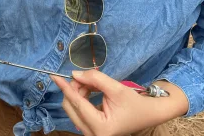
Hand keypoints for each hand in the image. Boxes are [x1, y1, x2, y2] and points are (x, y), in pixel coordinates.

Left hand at [51, 70, 187, 135]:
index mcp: (101, 127)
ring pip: (73, 109)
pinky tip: (90, 90)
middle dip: (74, 89)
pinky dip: (81, 98)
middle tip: (82, 76)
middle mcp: (94, 135)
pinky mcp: (92, 130)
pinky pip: (79, 112)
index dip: (65, 88)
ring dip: (78, 93)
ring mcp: (92, 134)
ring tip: (90, 83)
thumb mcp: (116, 88)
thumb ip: (94, 79)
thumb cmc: (135, 103)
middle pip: (71, 107)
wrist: (149, 114)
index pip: (77, 104)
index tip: (54, 76)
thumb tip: (74, 74)